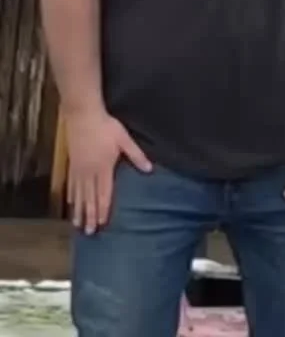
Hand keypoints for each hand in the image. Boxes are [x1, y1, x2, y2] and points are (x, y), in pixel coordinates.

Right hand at [65, 108, 151, 233]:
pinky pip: (71, 185)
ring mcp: (79, 169)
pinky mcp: (72, 164)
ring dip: (79, 211)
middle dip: (90, 216)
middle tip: (89, 233)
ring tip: (78, 225)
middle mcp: (90, 172)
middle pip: (90, 198)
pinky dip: (71, 197)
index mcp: (103, 168)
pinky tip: (71, 204)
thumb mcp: (124, 139)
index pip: (104, 194)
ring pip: (79, 195)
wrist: (83, 115)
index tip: (103, 224)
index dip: (103, 209)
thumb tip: (150, 169)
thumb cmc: (106, 126)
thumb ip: (136, 155)